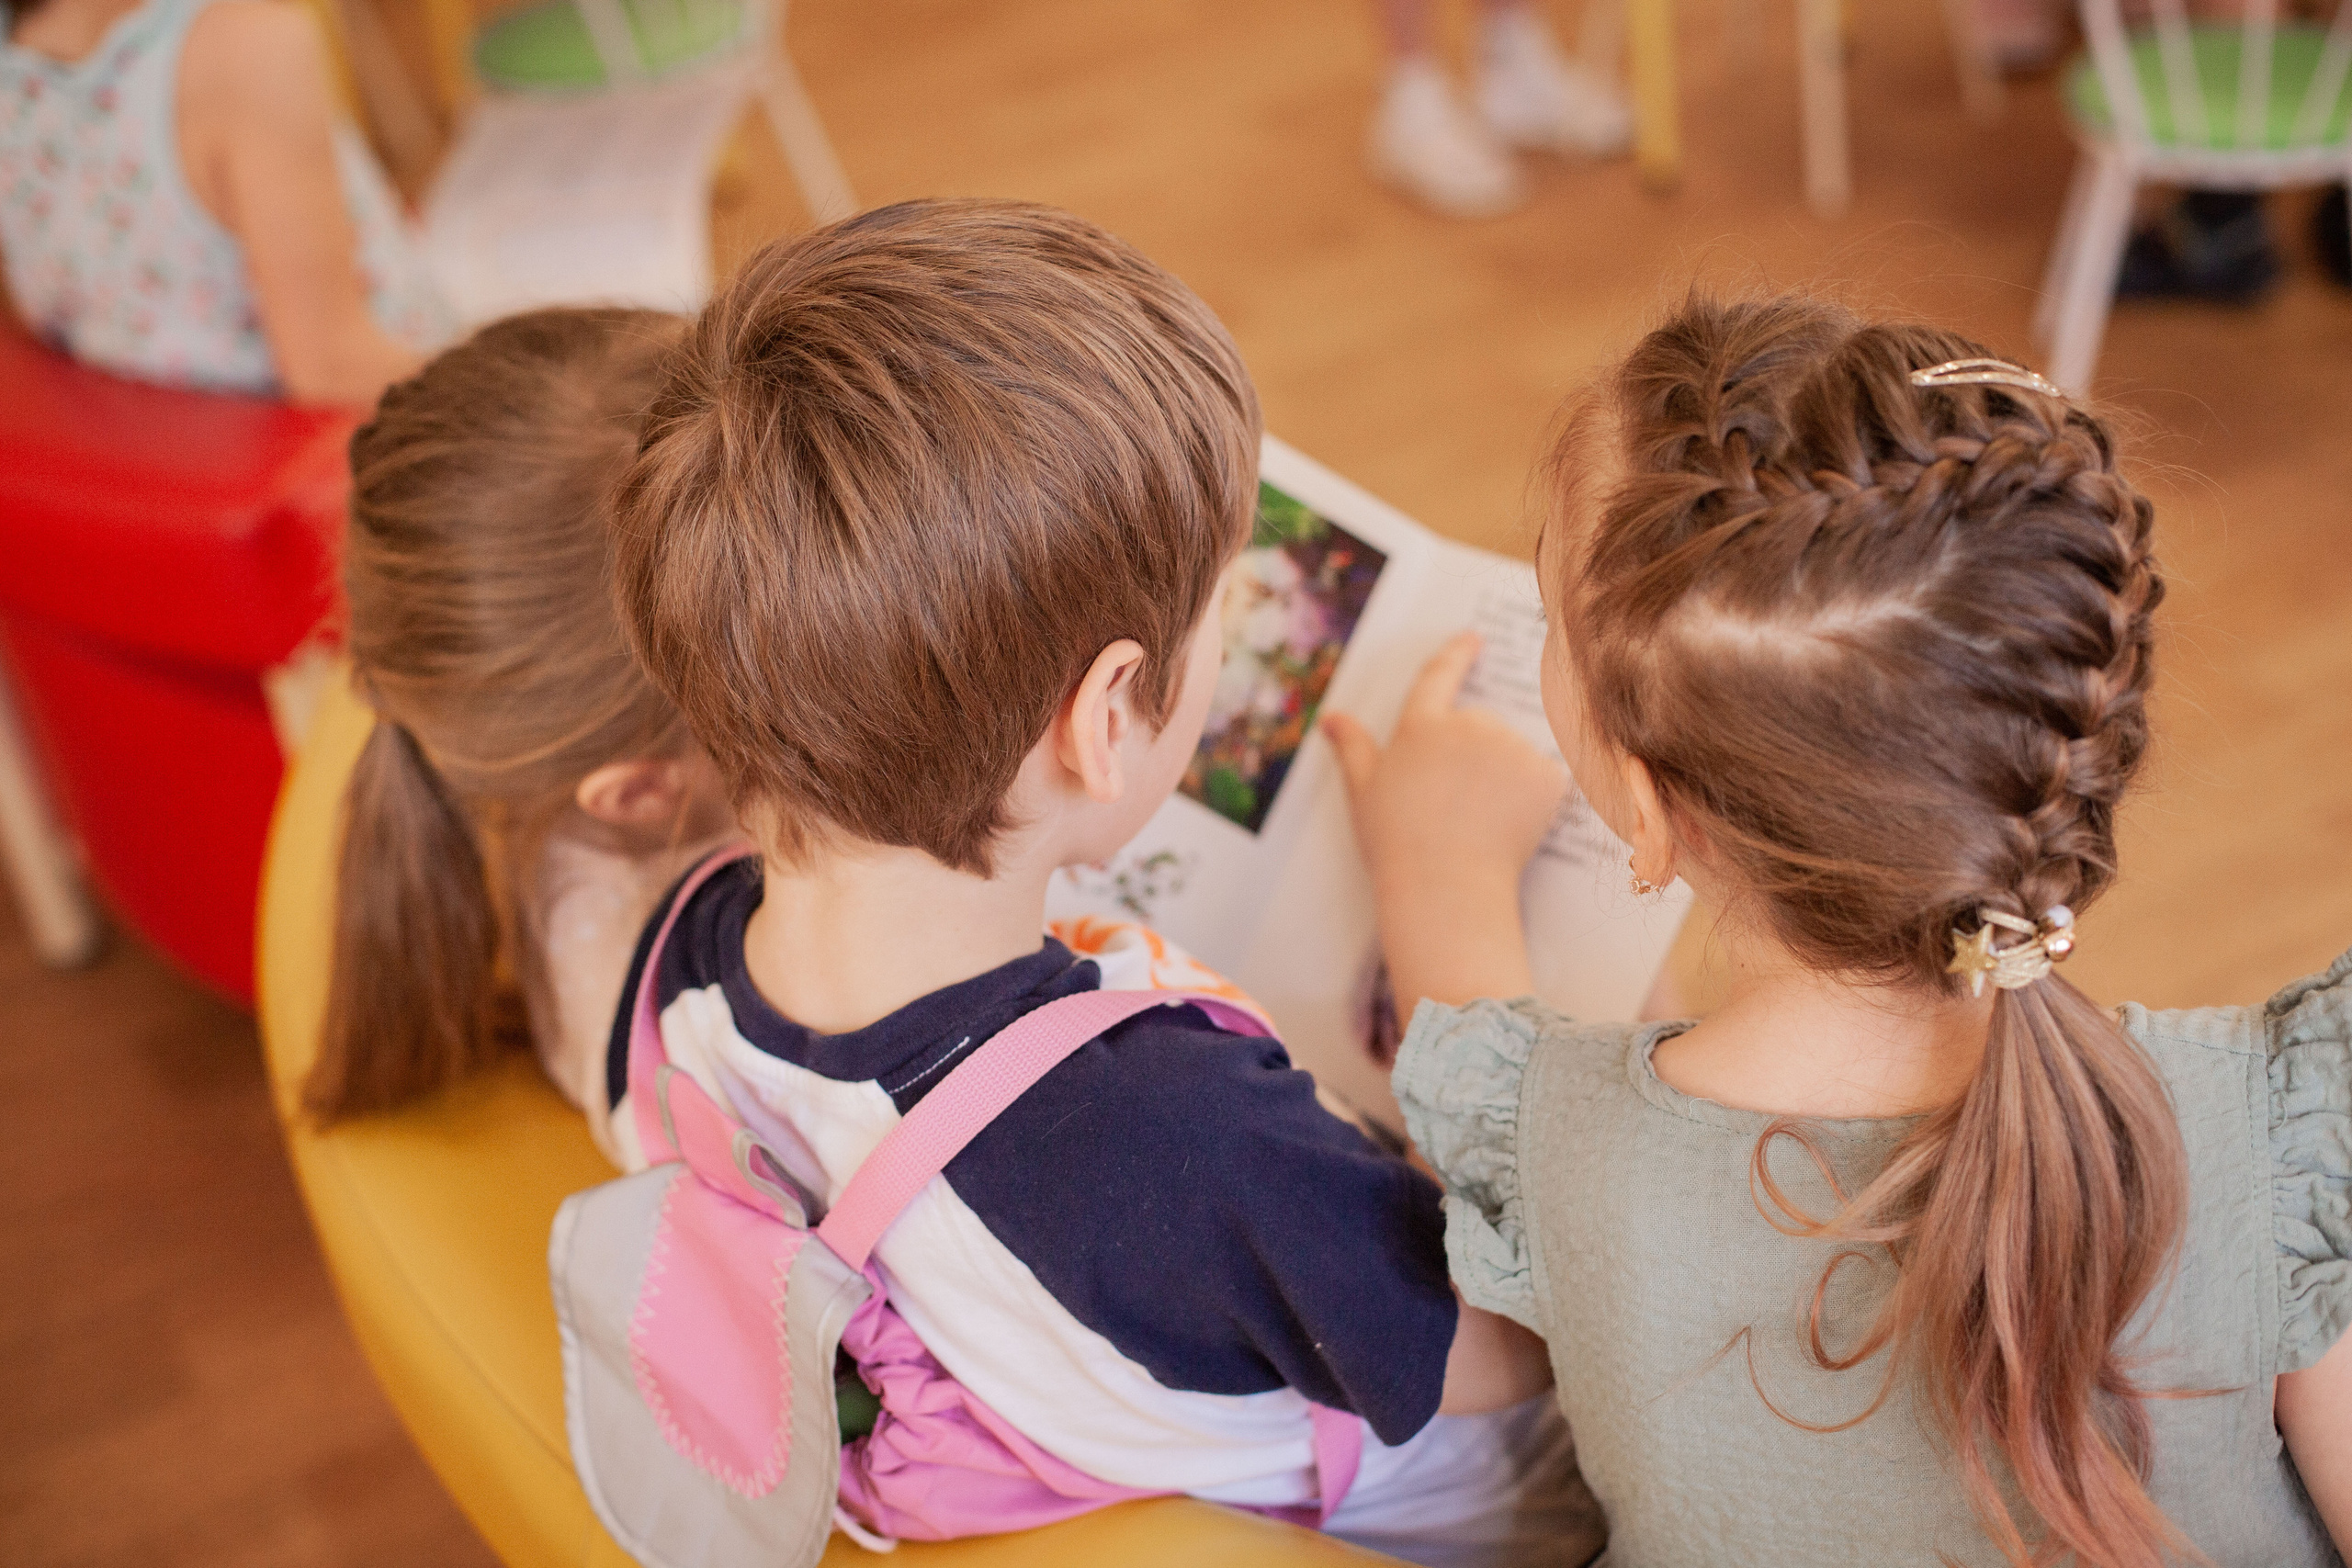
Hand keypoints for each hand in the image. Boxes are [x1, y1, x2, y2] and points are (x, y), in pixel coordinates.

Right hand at [1322, 632, 1567, 1015]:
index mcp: (1421, 726)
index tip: (1472, 639)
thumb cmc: (1397, 844)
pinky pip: (1543, 779)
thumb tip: (1331, 717)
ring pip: (1511, 754)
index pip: (1439, 676)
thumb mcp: (1364, 792)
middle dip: (1472, 756)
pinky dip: (1533, 798)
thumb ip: (1352, 748)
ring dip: (1503, 777)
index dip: (1456, 654)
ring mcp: (1510, 748)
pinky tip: (1510, 826)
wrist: (1446, 889)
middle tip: (1456, 804)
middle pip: (1478, 726)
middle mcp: (1468, 725)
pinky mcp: (1546, 777)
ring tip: (1480, 821)